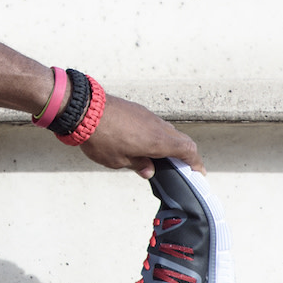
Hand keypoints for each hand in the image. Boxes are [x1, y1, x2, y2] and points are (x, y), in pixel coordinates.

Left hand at [76, 93, 203, 178]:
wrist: (83, 110)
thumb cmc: (100, 138)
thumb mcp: (118, 161)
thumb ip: (137, 165)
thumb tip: (149, 170)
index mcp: (158, 141)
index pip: (188, 150)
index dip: (196, 163)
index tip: (198, 172)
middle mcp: (157, 126)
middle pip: (181, 139)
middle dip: (185, 153)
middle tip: (183, 166)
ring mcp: (147, 115)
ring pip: (167, 129)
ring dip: (170, 142)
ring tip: (162, 156)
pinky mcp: (136, 109)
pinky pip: (153, 122)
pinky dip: (156, 133)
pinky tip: (144, 142)